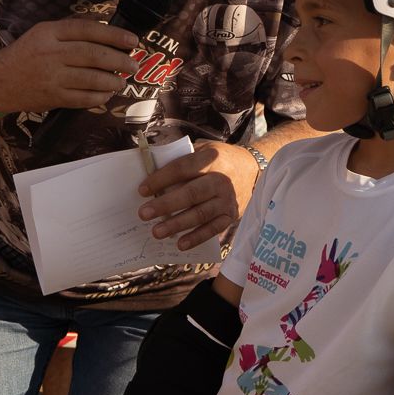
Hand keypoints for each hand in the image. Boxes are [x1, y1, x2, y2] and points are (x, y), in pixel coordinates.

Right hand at [0, 20, 140, 114]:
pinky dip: (100, 97)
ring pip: (92, 79)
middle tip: (133, 65)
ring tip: (122, 80)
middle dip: (119, 60)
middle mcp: (51, 53)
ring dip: (113, 80)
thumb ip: (71, 31)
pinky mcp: (53, 98)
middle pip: (93, 55)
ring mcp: (52, 77)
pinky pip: (84, 98)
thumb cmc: (27, 54)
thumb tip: (107, 30)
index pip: (87, 30)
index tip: (132, 40)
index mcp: (49, 32)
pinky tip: (107, 94)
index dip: (113, 35)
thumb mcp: (43, 33)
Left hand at [138, 141, 260, 251]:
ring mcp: (228, 199)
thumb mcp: (203, 150)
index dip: (161, 179)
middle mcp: (222, 179)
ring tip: (157, 232)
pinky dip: (196, 238)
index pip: (182, 169)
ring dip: (177, 224)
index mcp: (211, 159)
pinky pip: (213, 229)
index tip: (142, 190)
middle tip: (144, 214)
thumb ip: (182, 161)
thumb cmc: (218, 160)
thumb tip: (151, 176)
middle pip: (191, 194)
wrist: (251, 169)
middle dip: (165, 205)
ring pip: (200, 214)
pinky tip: (180, 244)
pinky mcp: (231, 215)